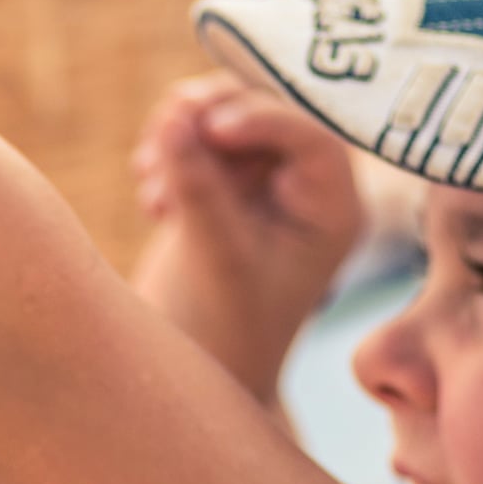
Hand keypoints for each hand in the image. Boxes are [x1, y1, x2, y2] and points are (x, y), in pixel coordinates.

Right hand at [133, 73, 368, 398]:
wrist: (190, 370)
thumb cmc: (220, 330)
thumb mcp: (214, 256)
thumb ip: (199, 184)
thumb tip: (177, 113)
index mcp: (332, 210)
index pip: (311, 137)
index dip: (262, 119)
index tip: (209, 129)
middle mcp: (304, 190)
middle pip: (264, 113)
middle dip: (208, 122)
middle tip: (160, 145)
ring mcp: (260, 185)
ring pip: (223, 117)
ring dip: (180, 134)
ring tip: (151, 182)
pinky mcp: (221, 187)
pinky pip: (195, 137)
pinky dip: (167, 152)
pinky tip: (152, 202)